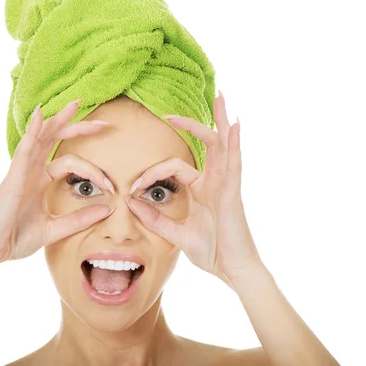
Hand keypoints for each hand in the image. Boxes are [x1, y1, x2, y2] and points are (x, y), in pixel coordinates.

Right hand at [0, 99, 116, 271]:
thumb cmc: (15, 238)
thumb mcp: (55, 229)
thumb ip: (80, 219)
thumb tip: (108, 209)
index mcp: (40, 180)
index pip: (72, 163)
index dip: (94, 171)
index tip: (111, 186)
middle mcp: (32, 170)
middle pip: (56, 139)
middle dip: (78, 127)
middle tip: (104, 123)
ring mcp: (22, 170)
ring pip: (42, 136)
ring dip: (59, 119)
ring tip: (76, 104)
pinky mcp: (14, 175)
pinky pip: (24, 148)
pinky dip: (33, 130)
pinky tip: (41, 115)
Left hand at [124, 90, 260, 287]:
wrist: (232, 269)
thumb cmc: (211, 252)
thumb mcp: (176, 233)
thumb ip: (154, 219)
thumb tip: (130, 203)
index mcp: (203, 189)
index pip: (173, 167)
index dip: (151, 173)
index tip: (132, 187)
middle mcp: (216, 181)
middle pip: (208, 143)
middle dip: (197, 123)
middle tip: (177, 110)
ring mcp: (226, 184)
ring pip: (223, 144)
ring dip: (220, 120)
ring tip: (220, 97)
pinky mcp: (233, 192)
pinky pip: (234, 162)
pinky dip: (235, 142)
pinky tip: (234, 124)